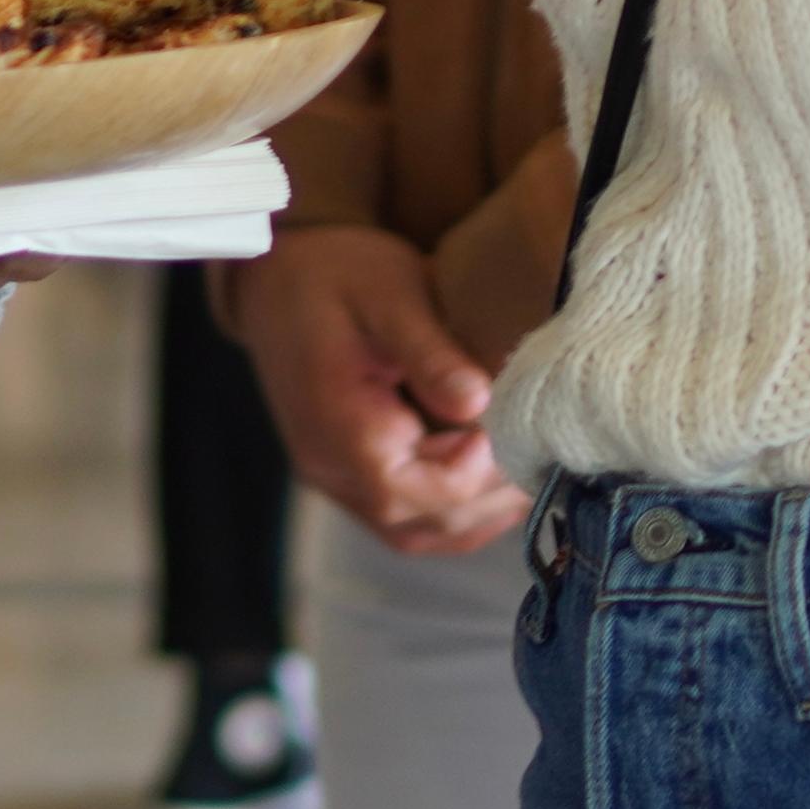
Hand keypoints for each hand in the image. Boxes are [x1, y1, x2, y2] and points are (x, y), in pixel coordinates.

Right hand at [233, 228, 523, 552]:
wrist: (273, 277)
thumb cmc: (335, 275)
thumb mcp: (388, 294)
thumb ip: (431, 353)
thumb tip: (479, 404)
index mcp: (344, 429)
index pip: (433, 489)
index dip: (487, 466)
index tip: (514, 418)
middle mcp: (333, 470)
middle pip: (429, 522)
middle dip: (493, 492)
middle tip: (536, 446)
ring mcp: (334, 479)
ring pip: (417, 533)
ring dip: (476, 511)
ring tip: (521, 468)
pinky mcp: (343, 475)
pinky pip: (402, 520)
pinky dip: (450, 510)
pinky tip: (485, 478)